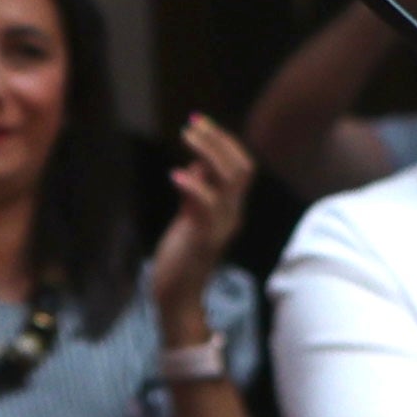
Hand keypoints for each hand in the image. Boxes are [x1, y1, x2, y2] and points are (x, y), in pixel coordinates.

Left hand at [143, 110, 254, 319]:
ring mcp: (221, 227)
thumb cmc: (181, 255)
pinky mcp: (204, 239)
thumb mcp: (190, 217)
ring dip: (209, 154)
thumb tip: (197, 164)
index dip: (224, 141)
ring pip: (230, 181)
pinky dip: (193, 186)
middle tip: (193, 123)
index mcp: (230, 208)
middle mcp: (232, 215)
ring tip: (187, 137)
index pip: (241, 167)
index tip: (199, 121)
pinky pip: (207, 207)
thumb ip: (196, 192)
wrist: (177, 295)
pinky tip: (175, 175)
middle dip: (219, 140)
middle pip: (241, 168)